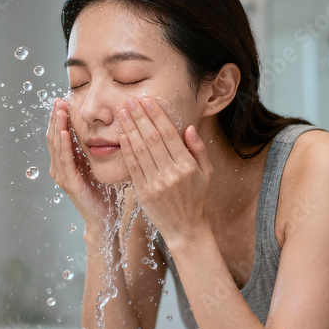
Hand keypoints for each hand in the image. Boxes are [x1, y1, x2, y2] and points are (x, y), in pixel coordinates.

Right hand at [47, 98, 112, 230]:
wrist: (104, 217)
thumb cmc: (102, 192)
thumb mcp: (95, 165)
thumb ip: (90, 150)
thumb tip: (98, 128)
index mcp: (65, 162)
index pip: (59, 135)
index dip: (59, 118)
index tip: (62, 100)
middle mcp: (60, 168)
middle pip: (53, 137)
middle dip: (55, 118)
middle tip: (58, 100)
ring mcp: (62, 176)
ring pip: (56, 146)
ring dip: (57, 126)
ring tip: (59, 110)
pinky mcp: (70, 183)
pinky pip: (65, 160)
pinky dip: (64, 145)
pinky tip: (65, 132)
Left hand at [118, 96, 212, 243]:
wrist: (185, 228)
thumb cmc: (196, 198)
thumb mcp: (206, 173)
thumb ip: (198, 149)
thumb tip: (188, 127)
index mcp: (187, 166)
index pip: (169, 135)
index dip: (156, 116)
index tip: (147, 101)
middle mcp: (171, 173)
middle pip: (152, 139)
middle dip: (139, 117)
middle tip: (129, 101)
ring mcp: (155, 183)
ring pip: (140, 150)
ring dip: (130, 129)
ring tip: (122, 113)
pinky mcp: (143, 192)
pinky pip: (133, 167)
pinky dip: (126, 150)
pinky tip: (122, 135)